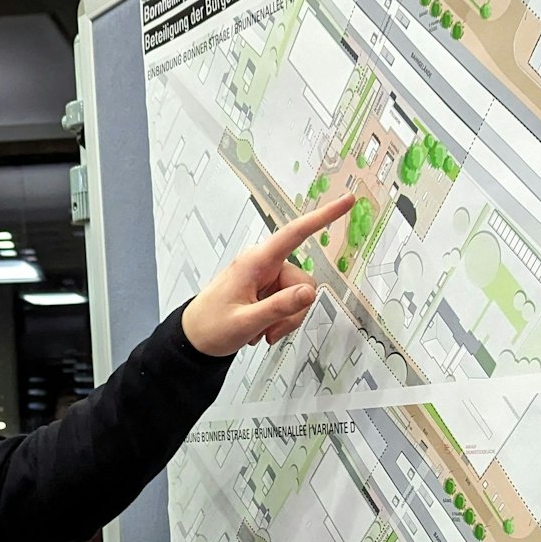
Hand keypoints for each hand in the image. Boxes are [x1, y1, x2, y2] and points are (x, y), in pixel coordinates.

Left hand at [181, 194, 351, 357]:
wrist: (194, 339)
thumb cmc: (210, 327)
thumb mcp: (246, 322)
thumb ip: (280, 307)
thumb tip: (309, 292)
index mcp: (255, 262)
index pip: (295, 234)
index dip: (322, 217)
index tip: (345, 201)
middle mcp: (263, 264)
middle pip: (302, 281)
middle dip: (293, 311)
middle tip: (270, 331)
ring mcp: (265, 277)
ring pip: (298, 295)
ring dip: (284, 320)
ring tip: (261, 331)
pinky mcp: (267, 289)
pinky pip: (289, 302)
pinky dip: (279, 320)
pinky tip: (261, 329)